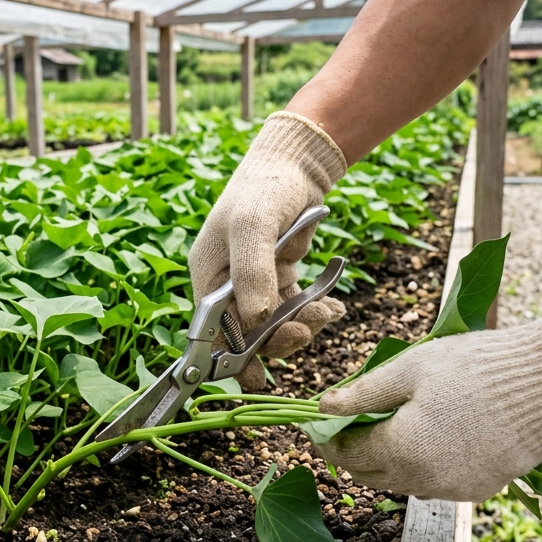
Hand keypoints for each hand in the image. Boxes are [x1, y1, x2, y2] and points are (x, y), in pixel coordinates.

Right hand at [189, 112, 348, 390]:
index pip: (213, 330)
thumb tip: (256, 320)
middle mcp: (229, 285)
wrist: (296, 162)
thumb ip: (252, 272)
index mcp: (208, 276)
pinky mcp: (281, 279)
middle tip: (306, 332)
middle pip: (248, 334)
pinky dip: (315, 312)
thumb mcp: (252, 226)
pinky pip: (296, 309)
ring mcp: (256, 284)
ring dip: (302, 327)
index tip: (254, 379)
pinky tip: (332, 306)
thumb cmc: (264, 189)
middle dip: (278, 340)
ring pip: (276, 326)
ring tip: (325, 313)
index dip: (231, 358)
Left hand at [316, 314, 541, 501]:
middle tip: (354, 424)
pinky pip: (438, 484)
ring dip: (391, 461)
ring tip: (393, 426)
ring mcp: (455, 489)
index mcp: (401, 449)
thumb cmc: (475, 367)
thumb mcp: (409, 368)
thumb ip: (363, 393)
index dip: (330, 439)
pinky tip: (433, 438)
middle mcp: (424, 480)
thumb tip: (324, 407)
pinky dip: (425, 467)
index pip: (349, 454)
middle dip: (357, 452)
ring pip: (405, 483)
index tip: (322, 424)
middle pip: (373, 475)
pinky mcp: (481, 489)